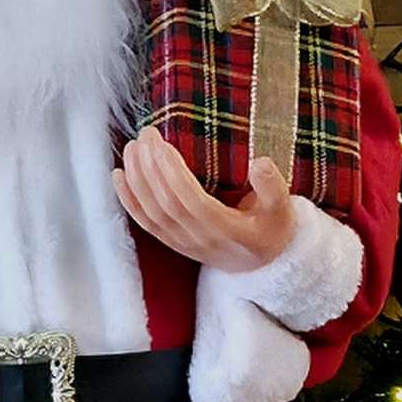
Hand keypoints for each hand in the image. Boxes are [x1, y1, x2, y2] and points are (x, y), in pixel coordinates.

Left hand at [118, 125, 296, 273]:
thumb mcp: (282, 209)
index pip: (190, 200)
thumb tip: (259, 162)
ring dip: (136, 179)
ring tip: (131, 147)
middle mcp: (199, 239)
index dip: (171, 173)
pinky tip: (118, 176)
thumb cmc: (271, 231)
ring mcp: (183, 243)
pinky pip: (145, 223)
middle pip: (165, 203)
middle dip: (150, 167)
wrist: (262, 266)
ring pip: (151, 212)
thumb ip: (273, 186)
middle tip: (145, 135)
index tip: (161, 144)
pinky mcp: (172, 243)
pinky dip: (128, 199)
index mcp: (225, 229)